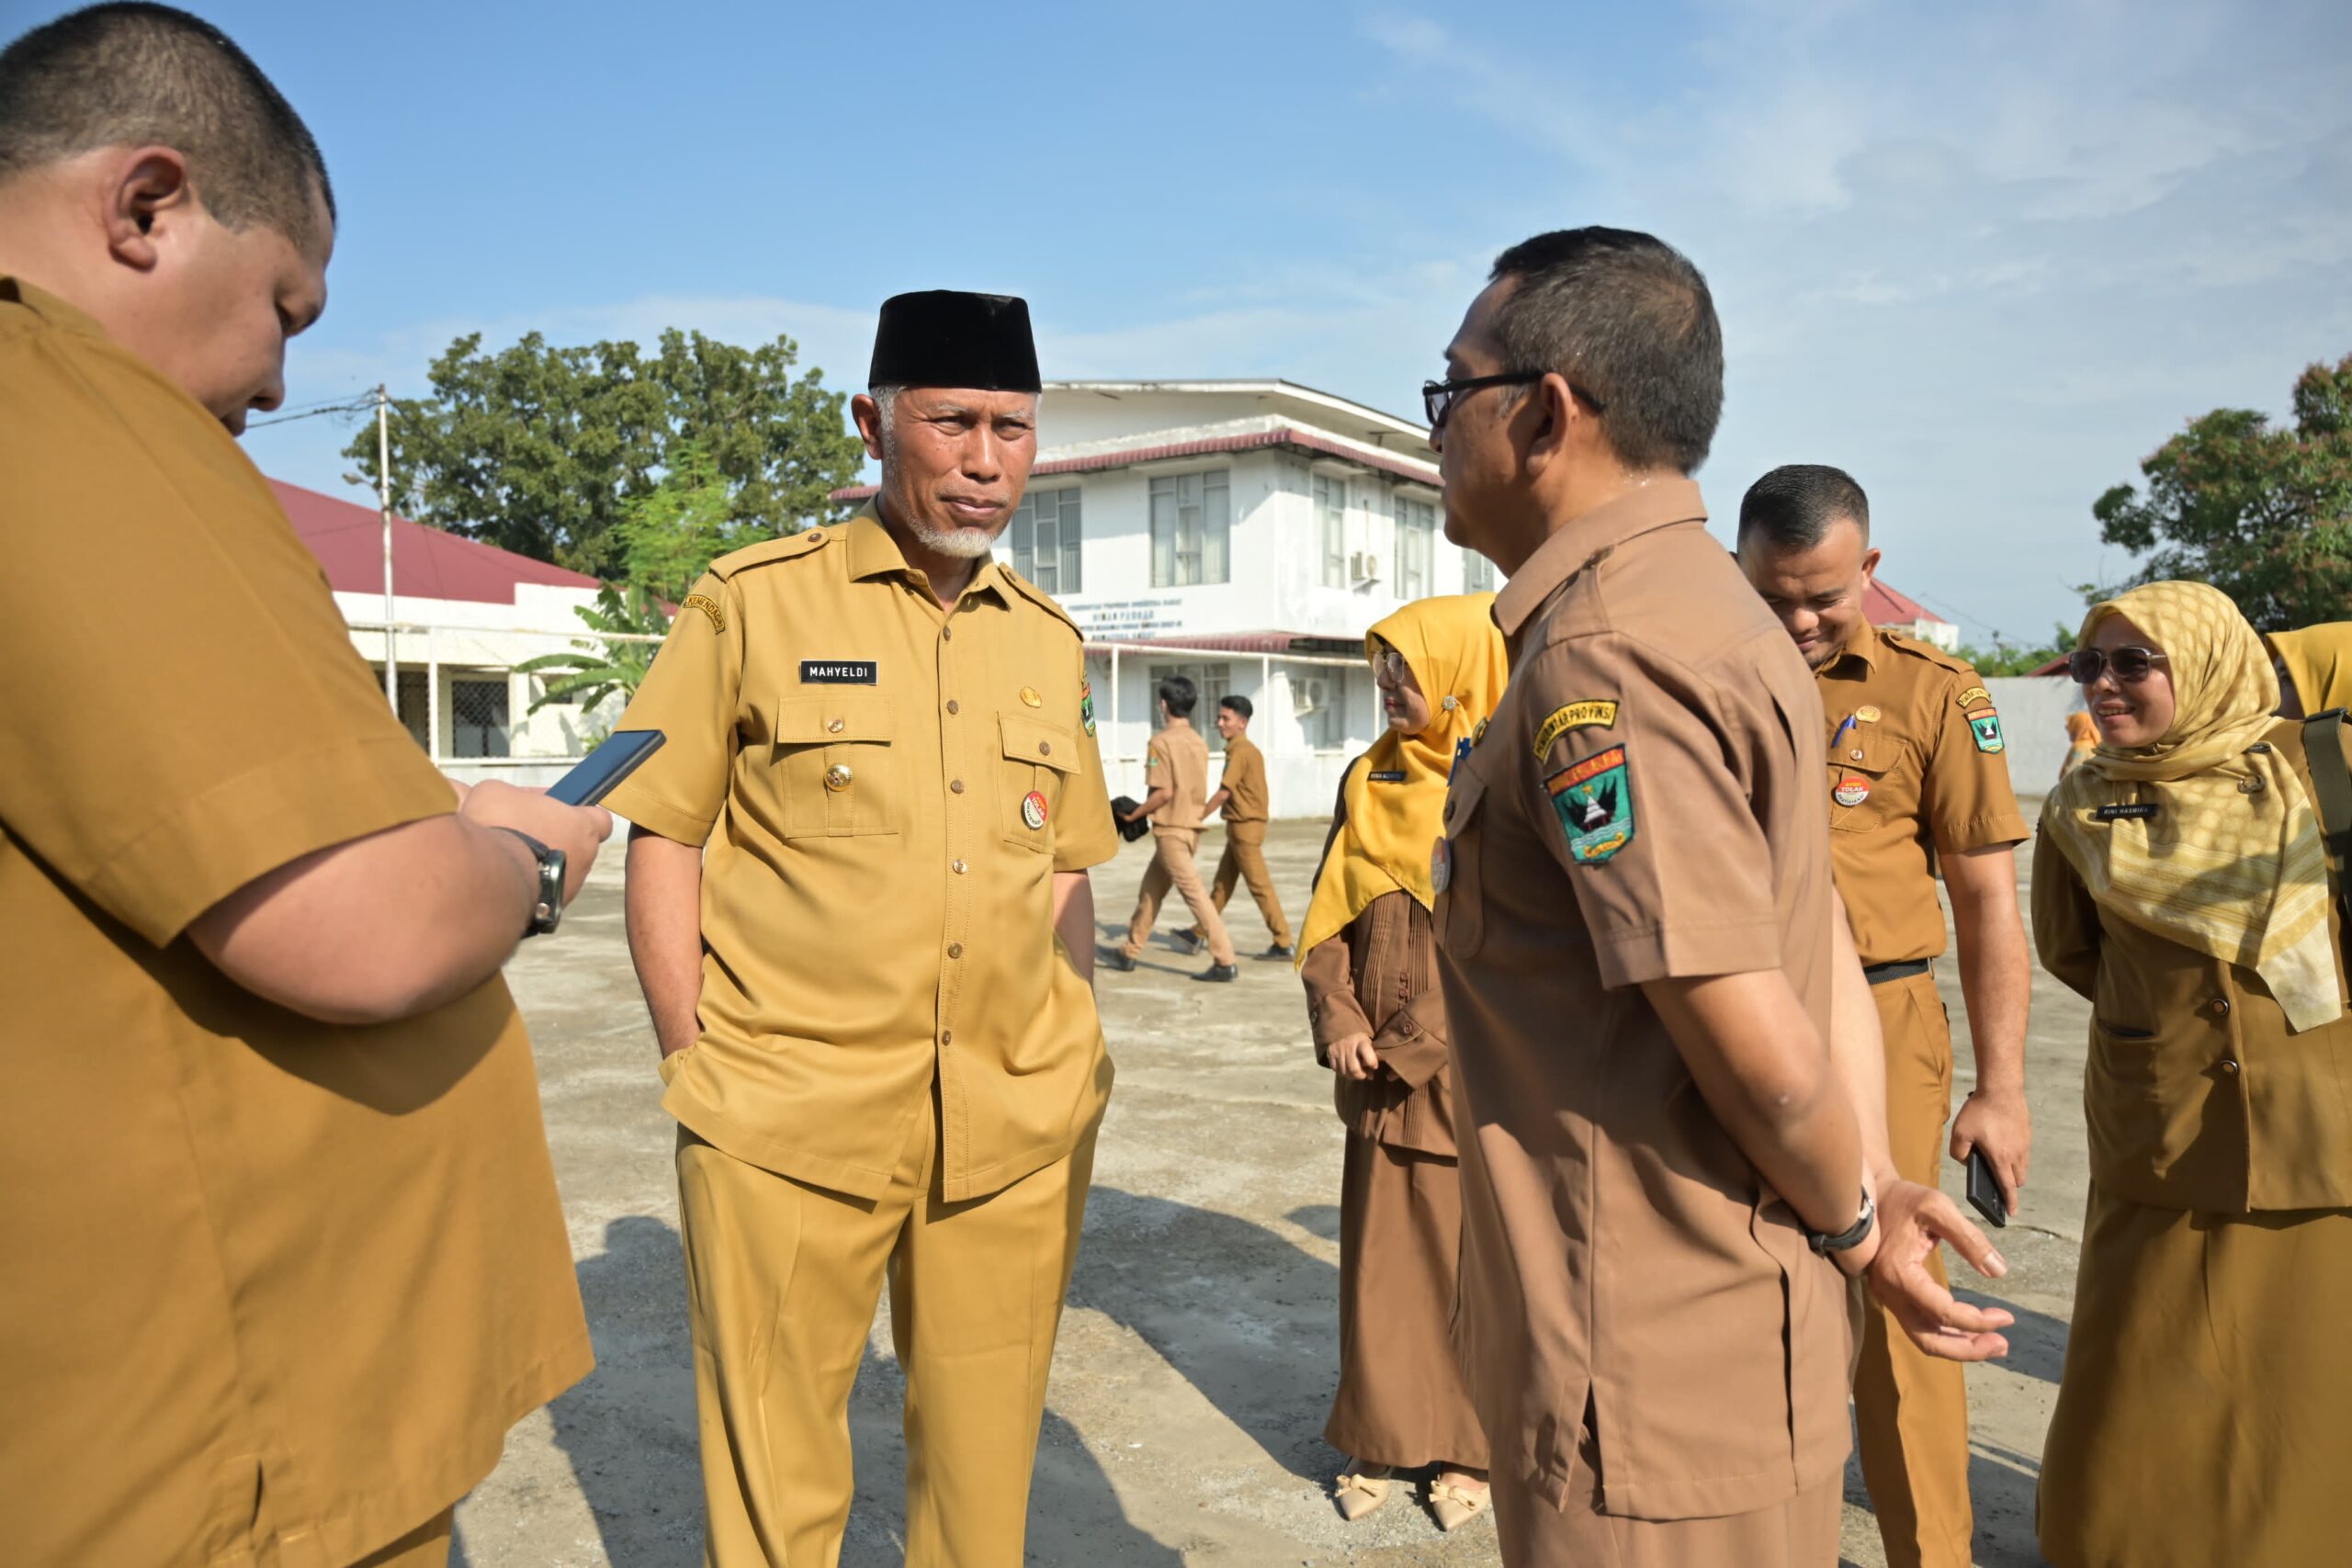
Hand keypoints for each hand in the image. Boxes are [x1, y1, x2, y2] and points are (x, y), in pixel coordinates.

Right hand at [460, 778, 613, 902]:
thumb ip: (505, 795)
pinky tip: (502, 880)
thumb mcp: (495, 793)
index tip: (560, 812)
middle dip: (553, 839)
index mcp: (584, 827)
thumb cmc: (501, 827)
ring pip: (558, 872)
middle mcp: (584, 860)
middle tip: (523, 832)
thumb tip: (491, 798)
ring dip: (538, 864)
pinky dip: (526, 886)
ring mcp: (569, 890)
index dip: (582, 814)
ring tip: (507, 858)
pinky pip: (540, 893)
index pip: (601, 819)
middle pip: (576, 846)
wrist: (490, 880)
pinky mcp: (548, 912)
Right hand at [1327, 1034, 1380, 1080]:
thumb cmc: (1357, 1036)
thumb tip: (1371, 1076)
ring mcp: (1338, 1051)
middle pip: (1354, 1069)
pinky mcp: (1330, 1054)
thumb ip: (1371, 1056)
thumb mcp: (1367, 1041)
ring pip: (1344, 1072)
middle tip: (1364, 1074)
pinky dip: (1342, 1073)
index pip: (1368, 1057)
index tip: (1374, 1066)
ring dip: (1351, 1076)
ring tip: (1355, 1073)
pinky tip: (1346, 1070)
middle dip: (1361, 1075)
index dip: (1372, 1064)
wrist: (1339, 1024)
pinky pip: (1335, 1069)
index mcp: (1361, 1042)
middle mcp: (1349, 1047)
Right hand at [1863, 1179, 2014, 1361]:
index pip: (1943, 1311)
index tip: (2007, 1317)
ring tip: (1993, 1342)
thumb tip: (1999, 1270)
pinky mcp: (1895, 1298)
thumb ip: (1969, 1239)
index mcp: (1899, 1273)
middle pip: (1929, 1341)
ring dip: (1959, 1347)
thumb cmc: (1904, 1200)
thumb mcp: (1938, 1208)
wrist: (1869, 1198)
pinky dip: (1948, 1334)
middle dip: (1968, 1349)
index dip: (1978, 1320)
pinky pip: (1922, 1327)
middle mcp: (1890, 1294)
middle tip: (2003, 1344)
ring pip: (1924, 1339)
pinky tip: (1971, 1329)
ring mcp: (1889, 1299)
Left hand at [1950, 1087, 2032, 1215]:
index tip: (2011, 1213)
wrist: (2002, 1088)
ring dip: (2012, 1169)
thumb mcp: (1959, 1133)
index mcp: (2001, 1159)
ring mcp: (2024, 1144)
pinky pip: (2022, 1151)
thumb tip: (1966, 1161)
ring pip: (2021, 1166)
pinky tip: (2000, 1145)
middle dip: (2010, 1185)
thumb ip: (1958, 1153)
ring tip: (1996, 1162)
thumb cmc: (1980, 1111)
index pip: (2008, 1188)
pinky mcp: (2026, 1133)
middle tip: (1997, 1184)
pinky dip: (2014, 1155)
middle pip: (2017, 1179)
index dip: (2009, 1203)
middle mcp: (2017, 1154)